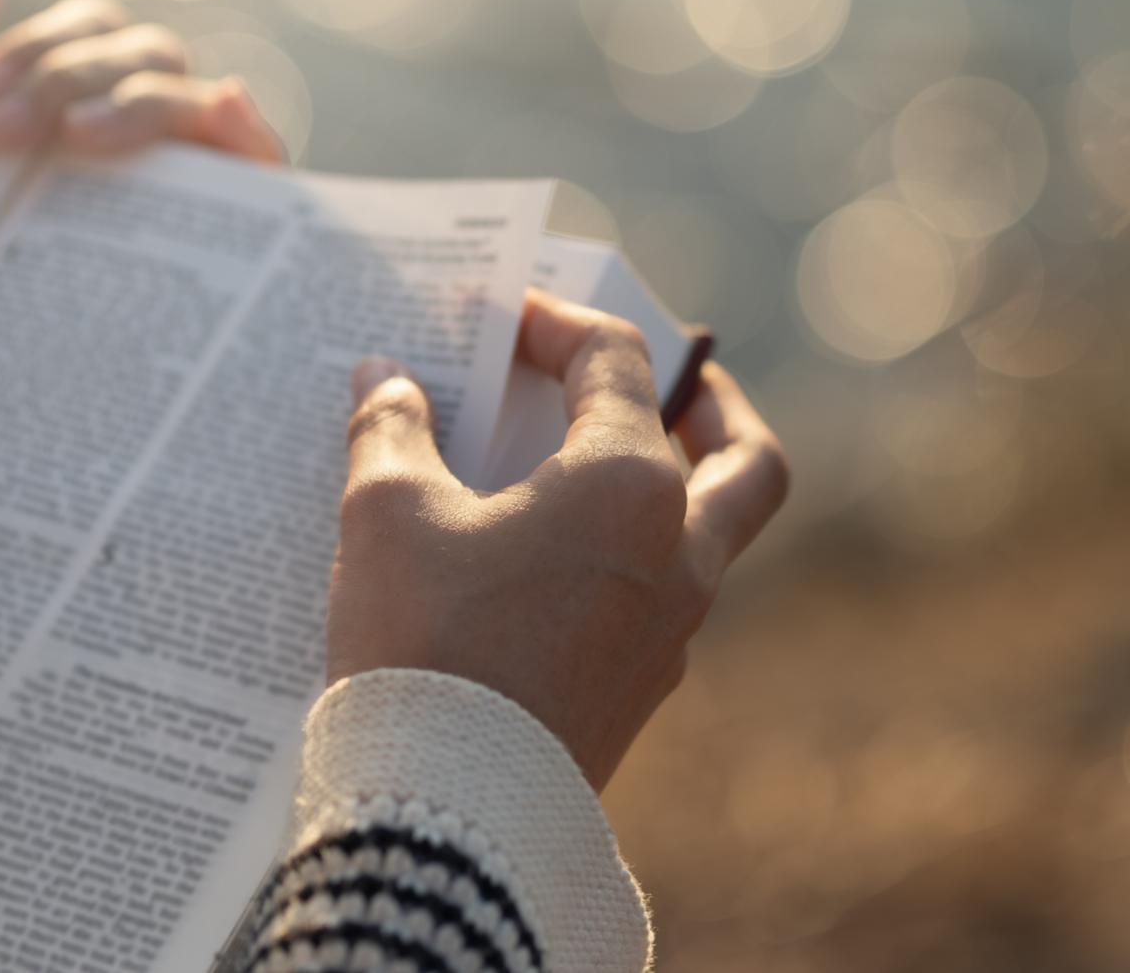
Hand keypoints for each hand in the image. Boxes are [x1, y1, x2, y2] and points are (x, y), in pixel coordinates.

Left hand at [0, 0, 280, 161]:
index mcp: (74, 102)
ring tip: (80, 140)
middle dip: (73, 76)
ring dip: (142, 101)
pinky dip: (247, 132)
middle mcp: (141, 133)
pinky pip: (260, 170)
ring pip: (192, 98)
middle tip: (1, 137)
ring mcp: (188, 180)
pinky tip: (223, 115)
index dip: (40, 50)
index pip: (89, 31)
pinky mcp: (230, 239)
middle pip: (143, 52)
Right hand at [327, 289, 788, 787]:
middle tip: (677, 380)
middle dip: (714, 408)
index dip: (558, 323)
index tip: (501, 318)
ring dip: (672, 490)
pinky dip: (627, 560)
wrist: (450, 811)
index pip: (618, 363)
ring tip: (593, 470)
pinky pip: (659, 601)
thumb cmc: (426, 641)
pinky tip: (549, 562)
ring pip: (711, 539)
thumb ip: (390, 430)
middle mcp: (676, 552)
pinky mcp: (637, 692)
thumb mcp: (387, 516)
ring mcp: (669, 631)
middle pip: (743, 461)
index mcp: (629, 484)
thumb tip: (386, 380)